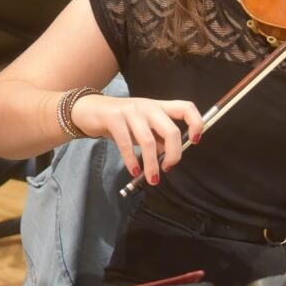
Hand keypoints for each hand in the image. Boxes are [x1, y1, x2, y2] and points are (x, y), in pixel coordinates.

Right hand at [70, 94, 203, 184]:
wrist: (89, 109)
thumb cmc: (120, 121)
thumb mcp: (142, 127)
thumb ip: (157, 138)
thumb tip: (168, 155)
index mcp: (159, 107)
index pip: (186, 107)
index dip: (196, 123)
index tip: (195, 141)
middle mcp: (148, 106)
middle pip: (171, 130)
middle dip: (173, 154)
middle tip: (168, 168)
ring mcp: (131, 111)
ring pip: (149, 141)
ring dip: (152, 164)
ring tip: (152, 178)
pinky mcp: (114, 118)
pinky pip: (126, 143)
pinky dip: (132, 161)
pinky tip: (133, 170)